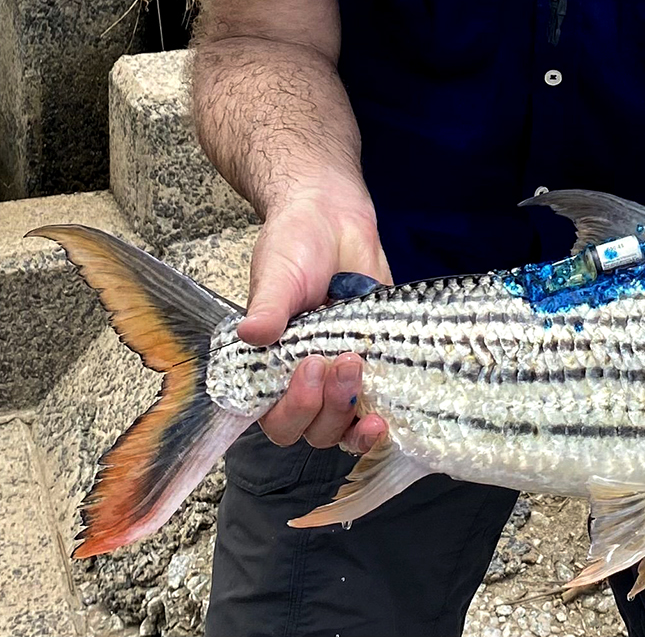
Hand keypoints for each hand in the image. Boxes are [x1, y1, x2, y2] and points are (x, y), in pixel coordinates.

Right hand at [239, 183, 392, 456]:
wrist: (333, 215)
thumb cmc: (295, 245)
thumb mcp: (277, 274)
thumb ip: (268, 307)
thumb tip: (252, 332)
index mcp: (271, 370)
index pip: (276, 419)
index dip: (293, 410)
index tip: (310, 369)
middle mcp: (307, 382)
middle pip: (315, 429)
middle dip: (329, 407)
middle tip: (343, 361)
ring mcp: (344, 376)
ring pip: (346, 426)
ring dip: (354, 414)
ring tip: (361, 368)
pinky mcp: (379, 362)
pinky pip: (382, 405)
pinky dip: (387, 414)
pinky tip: (392, 409)